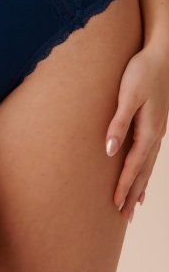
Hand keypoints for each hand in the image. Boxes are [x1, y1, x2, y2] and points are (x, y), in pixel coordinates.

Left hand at [105, 44, 168, 222]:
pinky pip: (150, 154)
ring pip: (148, 165)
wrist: (161, 55)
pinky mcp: (155, 124)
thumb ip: (118, 123)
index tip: (115, 204)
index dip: (125, 185)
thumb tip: (110, 151)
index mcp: (149, 130)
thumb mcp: (127, 96)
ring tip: (133, 205)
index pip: (134, 165)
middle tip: (123, 216)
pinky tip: (142, 174)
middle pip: (143, 170)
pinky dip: (145, 169)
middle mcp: (156, 134)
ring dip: (140, 185)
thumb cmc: (141, 73)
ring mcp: (158, 130)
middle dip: (133, 193)